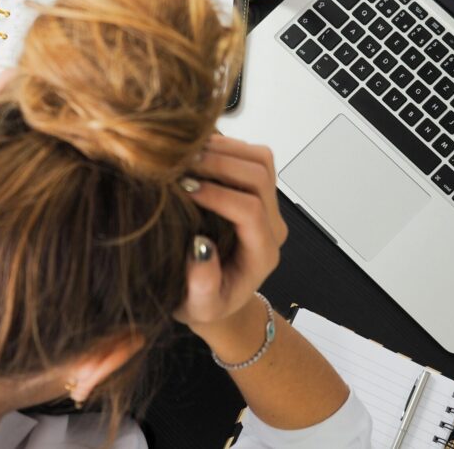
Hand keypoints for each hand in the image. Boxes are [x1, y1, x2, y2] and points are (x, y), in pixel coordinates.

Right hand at [174, 135, 287, 331]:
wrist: (217, 297)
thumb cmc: (206, 303)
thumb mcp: (199, 307)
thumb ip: (202, 285)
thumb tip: (200, 247)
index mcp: (262, 253)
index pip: (250, 211)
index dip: (218, 195)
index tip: (184, 189)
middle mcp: (271, 225)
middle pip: (259, 177)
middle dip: (220, 164)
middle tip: (181, 164)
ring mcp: (267, 205)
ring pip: (260, 159)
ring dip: (224, 149)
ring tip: (186, 154)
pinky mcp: (256, 190)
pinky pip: (251, 155)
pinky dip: (225, 146)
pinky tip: (195, 152)